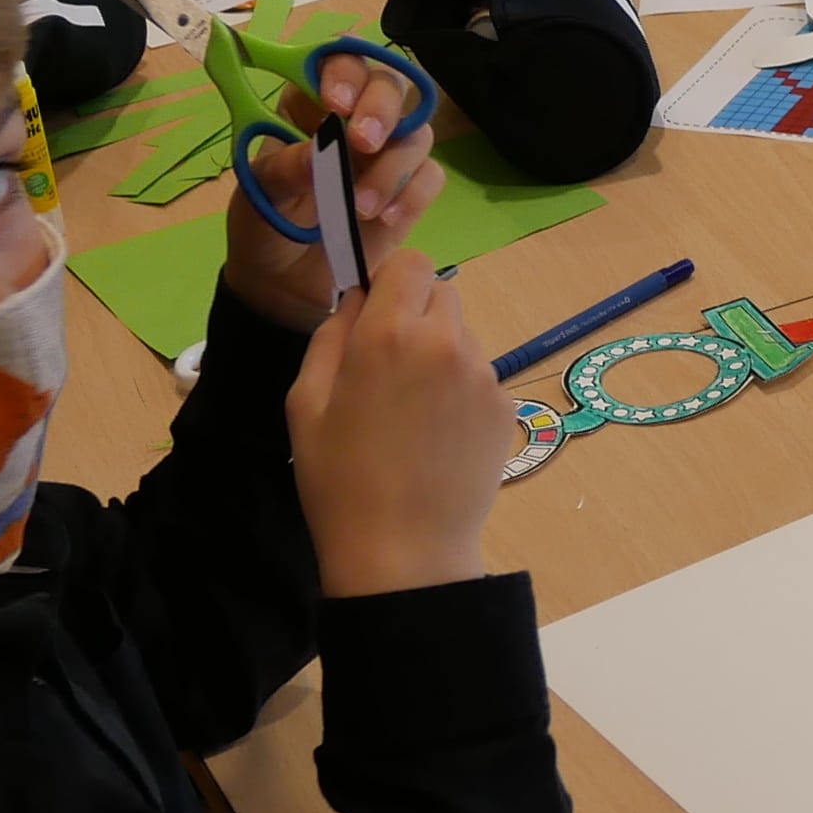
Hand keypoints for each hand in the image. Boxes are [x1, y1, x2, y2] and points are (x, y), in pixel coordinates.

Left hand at [221, 52, 440, 332]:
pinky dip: (411, 195)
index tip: (336, 103)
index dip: (345, 71)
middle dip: (382, 109)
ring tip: (360, 208)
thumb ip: (285, 169)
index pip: (338, 61)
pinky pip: (430, 178)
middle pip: (391, 85)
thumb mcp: (258, 196)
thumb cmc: (264, 228)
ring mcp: (386, 156)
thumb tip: (320, 152)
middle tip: (363, 144)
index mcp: (309, 104)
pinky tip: (382, 220)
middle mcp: (354, 120)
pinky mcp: (408, 193)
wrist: (282, 287)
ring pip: (417, 133)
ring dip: (394, 166)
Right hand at [286, 250, 507, 597]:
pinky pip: (479, 376)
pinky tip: (437, 434)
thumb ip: (333, 335)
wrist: (404, 550)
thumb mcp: (306, 401)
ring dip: (439, 352)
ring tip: (412, 410)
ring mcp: (484, 375)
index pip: (411, 262)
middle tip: (389, 364)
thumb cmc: (339, 478)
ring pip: (462, 335)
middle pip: (441, 293)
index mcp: (391, 334)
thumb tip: (359, 300)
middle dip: (415, 313)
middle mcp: (447, 342)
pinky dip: (460, 390)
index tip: (375, 312)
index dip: (392, 281)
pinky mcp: (506, 407)